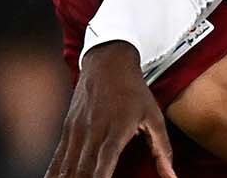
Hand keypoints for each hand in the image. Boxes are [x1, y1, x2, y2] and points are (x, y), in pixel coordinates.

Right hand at [45, 41, 178, 177]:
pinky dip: (55, 173)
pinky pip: (57, 158)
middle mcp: (93, 132)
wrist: (108, 61)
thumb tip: (172, 176)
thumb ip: (162, 149)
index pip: (103, 163)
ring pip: (67, 166)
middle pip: (82, 170)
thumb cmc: (133, 90)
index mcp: (115, 130)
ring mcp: (77, 131)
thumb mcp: (154, 116)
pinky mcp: (68, 129)